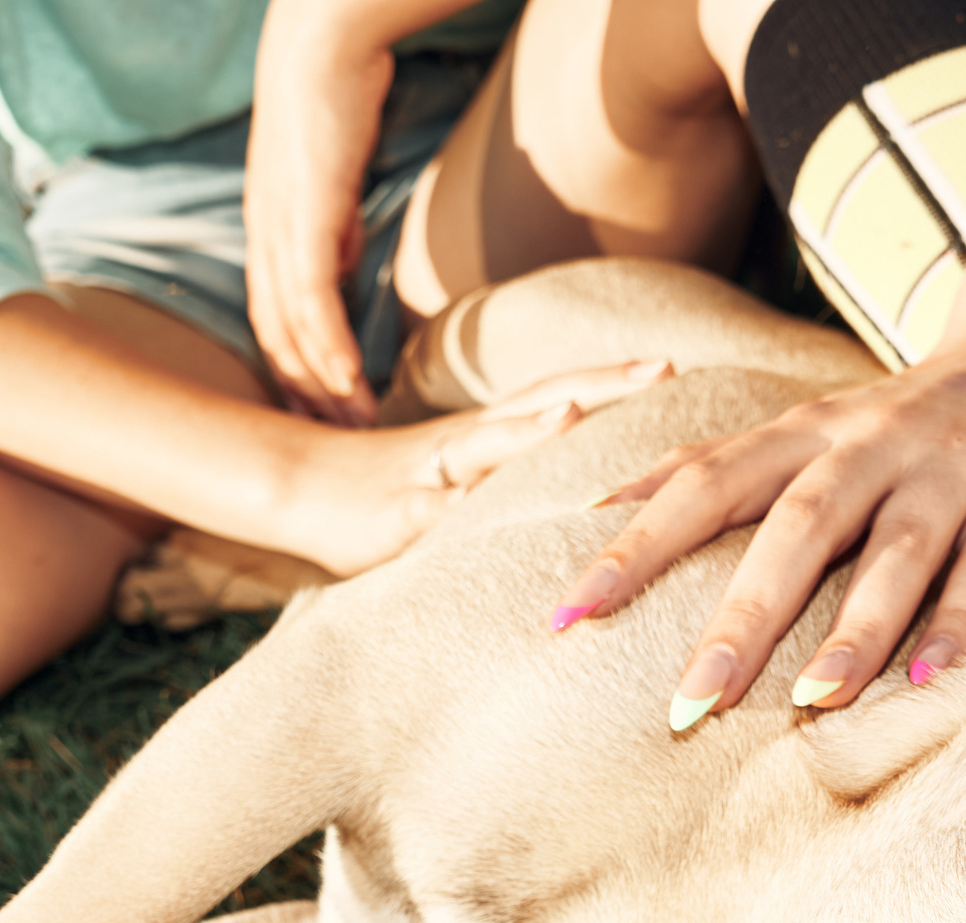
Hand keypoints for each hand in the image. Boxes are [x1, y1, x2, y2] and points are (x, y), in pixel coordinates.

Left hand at [245, 9, 394, 424]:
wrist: (321, 39)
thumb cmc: (332, 99)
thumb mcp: (330, 179)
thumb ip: (333, 228)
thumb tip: (344, 264)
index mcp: (269, 234)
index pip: (275, 322)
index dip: (294, 374)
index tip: (320, 415)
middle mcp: (265, 238)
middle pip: (277, 339)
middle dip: (304, 398)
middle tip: (332, 449)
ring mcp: (280, 228)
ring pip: (292, 327)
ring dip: (321, 384)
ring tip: (353, 426)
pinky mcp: (304, 214)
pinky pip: (312, 294)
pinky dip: (325, 342)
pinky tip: (343, 379)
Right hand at [269, 359, 674, 573]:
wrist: (296, 488)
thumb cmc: (386, 493)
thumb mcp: (461, 487)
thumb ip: (510, 483)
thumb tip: (576, 500)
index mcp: (487, 436)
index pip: (559, 396)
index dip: (612, 379)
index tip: (669, 365)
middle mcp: (467, 443)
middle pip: (541, 400)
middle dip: (601, 384)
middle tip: (662, 369)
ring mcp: (432, 474)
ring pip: (487, 443)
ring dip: (533, 427)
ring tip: (579, 410)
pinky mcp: (396, 514)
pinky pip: (431, 506)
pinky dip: (456, 499)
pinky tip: (474, 502)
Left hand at [549, 327, 965, 720]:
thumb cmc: (900, 417)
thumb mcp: (805, 428)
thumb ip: (717, 466)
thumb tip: (601, 505)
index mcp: (803, 434)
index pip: (704, 484)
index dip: (635, 546)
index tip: (569, 613)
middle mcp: (868, 446)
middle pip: (795, 527)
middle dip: (742, 617)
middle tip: (689, 703)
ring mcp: (949, 470)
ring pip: (895, 551)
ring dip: (854, 627)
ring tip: (813, 699)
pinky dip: (958, 624)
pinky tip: (926, 681)